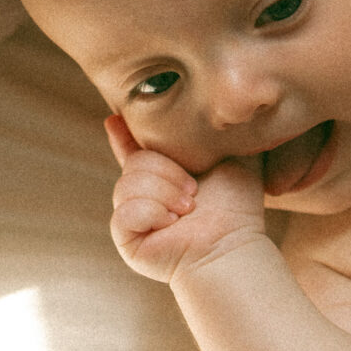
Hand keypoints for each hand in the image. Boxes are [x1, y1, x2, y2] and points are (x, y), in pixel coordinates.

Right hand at [104, 117, 267, 282]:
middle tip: (195, 191)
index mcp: (163, 174)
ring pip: (128, 183)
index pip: (133, 149)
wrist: (233, 244)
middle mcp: (144, 194)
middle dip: (168, 172)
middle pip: (134, 161)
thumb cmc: (237, 206)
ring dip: (165, 193)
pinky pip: (125, 211)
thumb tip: (216, 105)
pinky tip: (172, 224)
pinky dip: (153, 213)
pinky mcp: (127, 238)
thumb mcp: (232, 156)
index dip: (122, 135)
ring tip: (189, 208)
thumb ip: (219, 133)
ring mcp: (133, 216)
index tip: (114, 119)